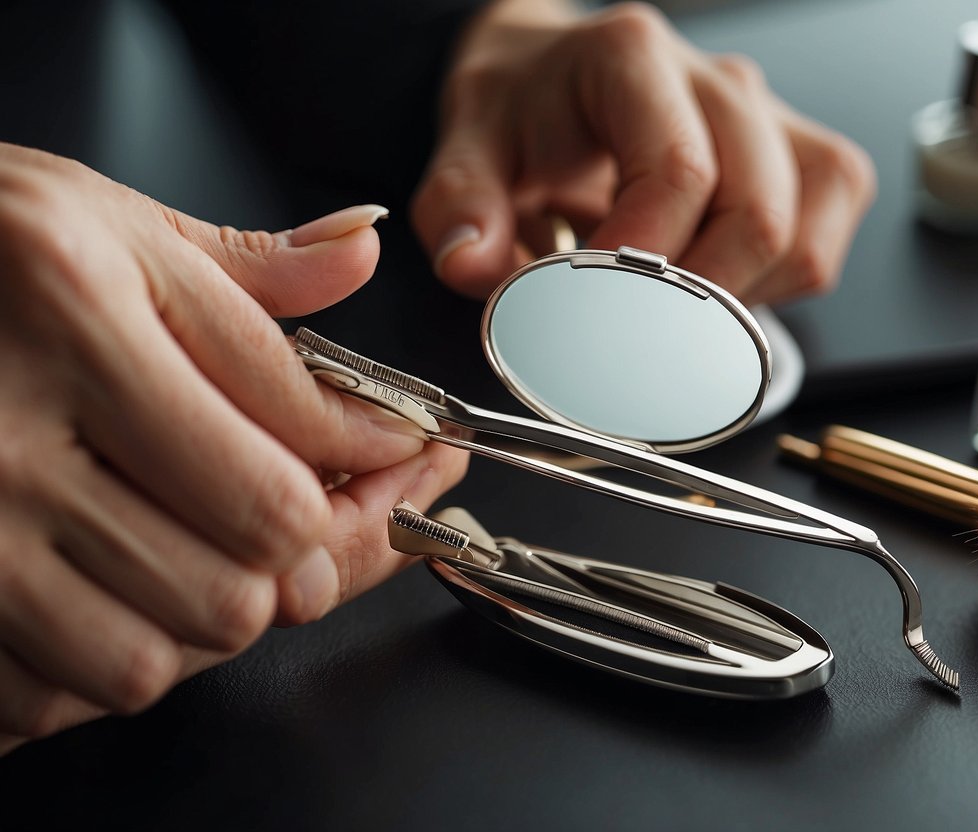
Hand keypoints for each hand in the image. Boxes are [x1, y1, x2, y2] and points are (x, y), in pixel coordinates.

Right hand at [0, 145, 466, 752]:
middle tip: (312, 514)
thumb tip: (360, 258)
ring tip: (203, 548)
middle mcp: (15, 425)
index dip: (382, 451)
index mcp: (78, 308)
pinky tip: (116, 591)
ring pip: (175, 640)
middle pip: (256, 553)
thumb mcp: (97, 219)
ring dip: (218, 608)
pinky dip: (118, 656)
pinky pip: (67, 690)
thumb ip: (243, 264)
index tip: (406, 452)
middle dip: (312, 544)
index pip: (294, 426)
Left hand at [410, 0, 875, 305]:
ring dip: (733, 304)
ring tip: (665, 308)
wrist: (560, 77)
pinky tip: (708, 292)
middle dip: (692, 303)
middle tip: (631, 333)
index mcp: (633, 59)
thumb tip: (472, 264)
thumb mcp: (469, 145)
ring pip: (800, 241)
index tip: (596, 312)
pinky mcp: (808, 165)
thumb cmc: (527, 109)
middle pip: (757, 215)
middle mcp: (719, 83)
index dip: (644, 264)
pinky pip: (817, 252)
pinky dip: (769, 295)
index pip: (679, 172)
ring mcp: (775, 123)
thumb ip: (460, 205)